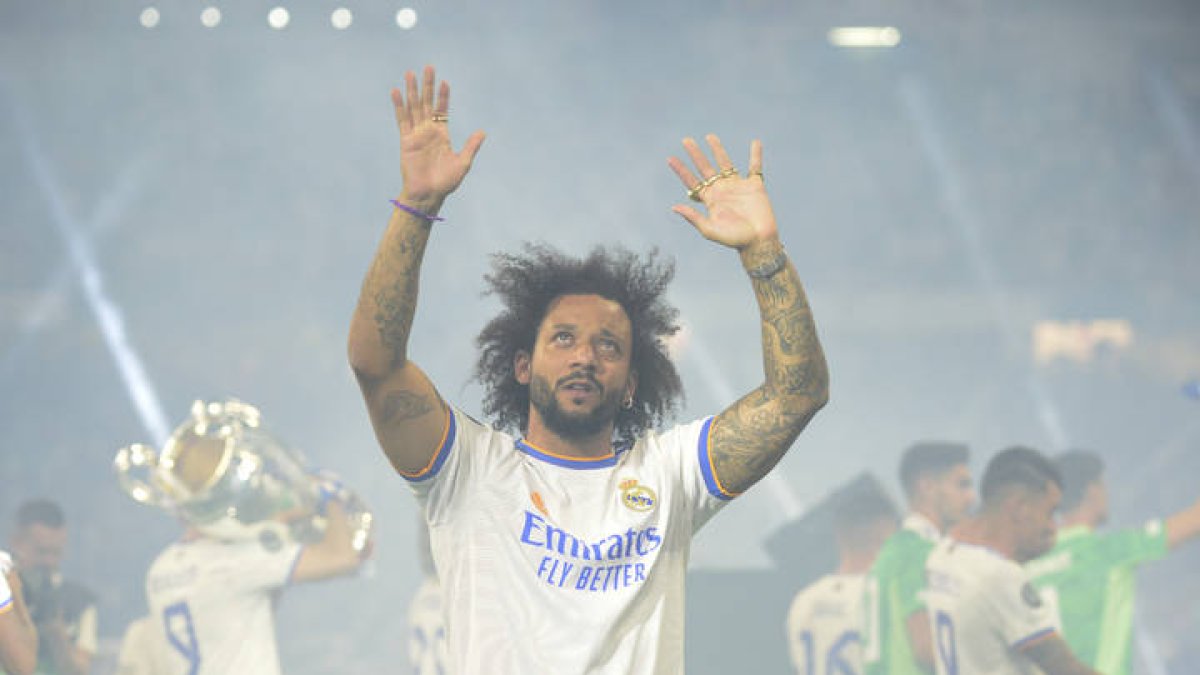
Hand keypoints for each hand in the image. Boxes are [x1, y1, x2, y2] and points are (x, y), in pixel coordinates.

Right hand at [393, 65, 484, 203]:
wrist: (428, 194)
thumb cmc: (446, 182)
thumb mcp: (463, 163)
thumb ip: (470, 146)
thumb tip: (483, 132)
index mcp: (441, 134)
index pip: (442, 110)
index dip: (443, 96)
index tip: (445, 82)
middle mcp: (428, 131)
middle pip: (427, 103)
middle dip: (427, 85)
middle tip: (428, 67)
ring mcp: (416, 134)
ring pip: (414, 107)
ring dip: (412, 90)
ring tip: (410, 73)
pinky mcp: (406, 140)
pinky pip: (402, 120)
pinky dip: (399, 106)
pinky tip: (397, 92)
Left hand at [667, 135, 776, 249]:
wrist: (758, 241)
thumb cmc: (734, 239)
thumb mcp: (709, 230)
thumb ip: (694, 217)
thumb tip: (674, 207)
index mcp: (710, 200)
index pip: (692, 181)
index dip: (681, 170)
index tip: (670, 159)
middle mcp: (722, 190)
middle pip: (706, 167)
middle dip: (696, 154)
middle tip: (686, 140)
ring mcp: (738, 186)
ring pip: (725, 163)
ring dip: (718, 150)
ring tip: (709, 136)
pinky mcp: (754, 186)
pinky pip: (755, 167)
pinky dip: (756, 154)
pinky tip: (755, 142)